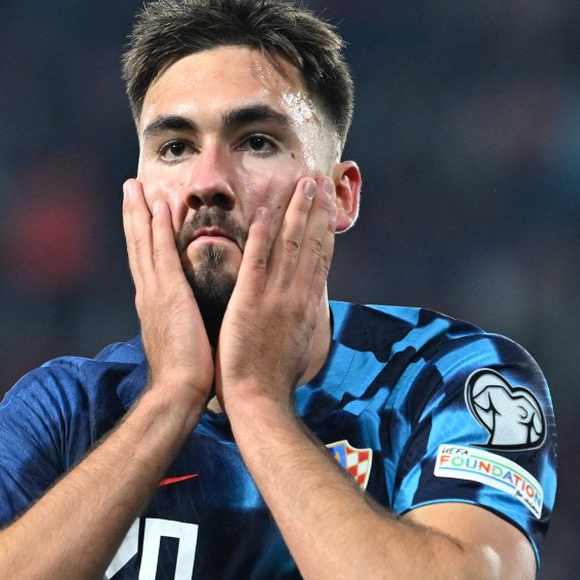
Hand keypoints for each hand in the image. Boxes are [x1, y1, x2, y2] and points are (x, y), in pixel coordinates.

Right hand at [122, 178, 213, 407]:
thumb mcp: (182, 341)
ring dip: (140, 213)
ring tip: (136, 186)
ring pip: (144, 244)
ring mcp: (155, 294)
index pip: (144, 261)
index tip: (140, 210)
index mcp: (153, 305)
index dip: (141, 234)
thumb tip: (190, 318)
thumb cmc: (185, 377)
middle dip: (133, 214)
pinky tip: (159, 207)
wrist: (178, 393)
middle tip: (129, 186)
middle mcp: (148, 295)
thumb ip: (182, 323)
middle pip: (137, 246)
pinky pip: (162, 255)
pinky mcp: (169, 297)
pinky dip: (158, 230)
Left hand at [215, 176, 336, 409]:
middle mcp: (297, 296)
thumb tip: (308, 301)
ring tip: (302, 183)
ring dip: (296, 212)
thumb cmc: (273, 377)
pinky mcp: (251, 304)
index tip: (328, 201)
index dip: (326, 226)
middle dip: (317, 209)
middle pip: (312, 244)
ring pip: (290, 247)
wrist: (260, 400)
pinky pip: (257, 264)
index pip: (321, 257)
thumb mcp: (299, 342)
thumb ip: (302, 316)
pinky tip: (263, 213)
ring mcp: (276, 298)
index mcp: (307, 305)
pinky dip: (261, 237)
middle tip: (321, 179)